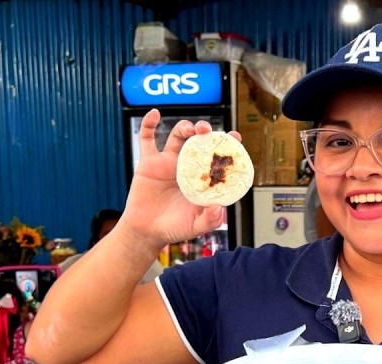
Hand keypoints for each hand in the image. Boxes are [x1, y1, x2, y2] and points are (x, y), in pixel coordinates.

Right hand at [120, 109, 237, 246]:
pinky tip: (154, 114)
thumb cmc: (174, 228)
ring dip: (184, 127)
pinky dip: (149, 124)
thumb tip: (219, 208)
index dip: (227, 145)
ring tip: (189, 129)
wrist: (146, 231)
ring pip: (178, 136)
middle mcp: (188, 166)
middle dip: (205, 131)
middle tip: (207, 131)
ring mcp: (168, 162)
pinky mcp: (149, 162)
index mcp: (202, 178)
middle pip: (199, 141)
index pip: (218, 157)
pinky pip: (147, 139)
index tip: (235, 137)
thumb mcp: (195, 227)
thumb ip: (209, 220)